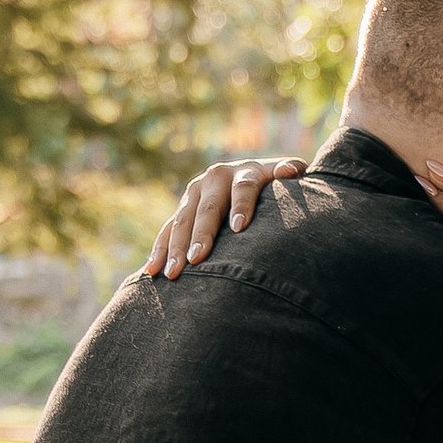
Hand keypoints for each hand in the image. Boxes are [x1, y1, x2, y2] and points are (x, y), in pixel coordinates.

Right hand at [143, 157, 305, 278]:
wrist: (252, 179)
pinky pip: (167, 230)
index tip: (240, 227)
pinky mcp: (183, 208)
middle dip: (201, 234)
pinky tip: (152, 271)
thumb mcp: (285, 175)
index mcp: (244, 172)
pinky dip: (159, 250)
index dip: (242, 205)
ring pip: (182, 220)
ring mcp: (195, 193)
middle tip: (197, 258)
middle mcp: (215, 178)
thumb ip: (290, 171)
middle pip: (208, 208)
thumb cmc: (277, 187)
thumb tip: (289, 171)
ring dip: (175, 246)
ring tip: (172, 272)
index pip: (243, 188)